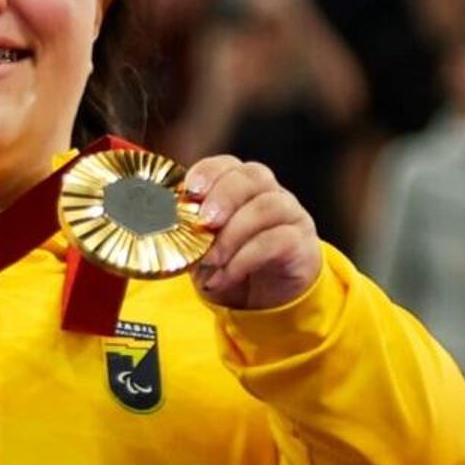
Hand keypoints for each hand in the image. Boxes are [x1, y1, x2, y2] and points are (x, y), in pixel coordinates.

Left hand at [181, 155, 322, 313]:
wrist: (264, 300)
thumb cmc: (229, 264)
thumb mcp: (202, 248)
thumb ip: (188, 231)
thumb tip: (162, 225)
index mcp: (241, 186)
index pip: (228, 164)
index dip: (208, 172)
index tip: (190, 190)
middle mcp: (269, 193)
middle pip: (254, 175)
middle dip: (225, 196)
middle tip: (204, 222)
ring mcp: (290, 215)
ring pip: (268, 206)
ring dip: (233, 234)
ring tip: (210, 261)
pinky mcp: (302, 243)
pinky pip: (278, 241)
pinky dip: (245, 260)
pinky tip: (224, 277)